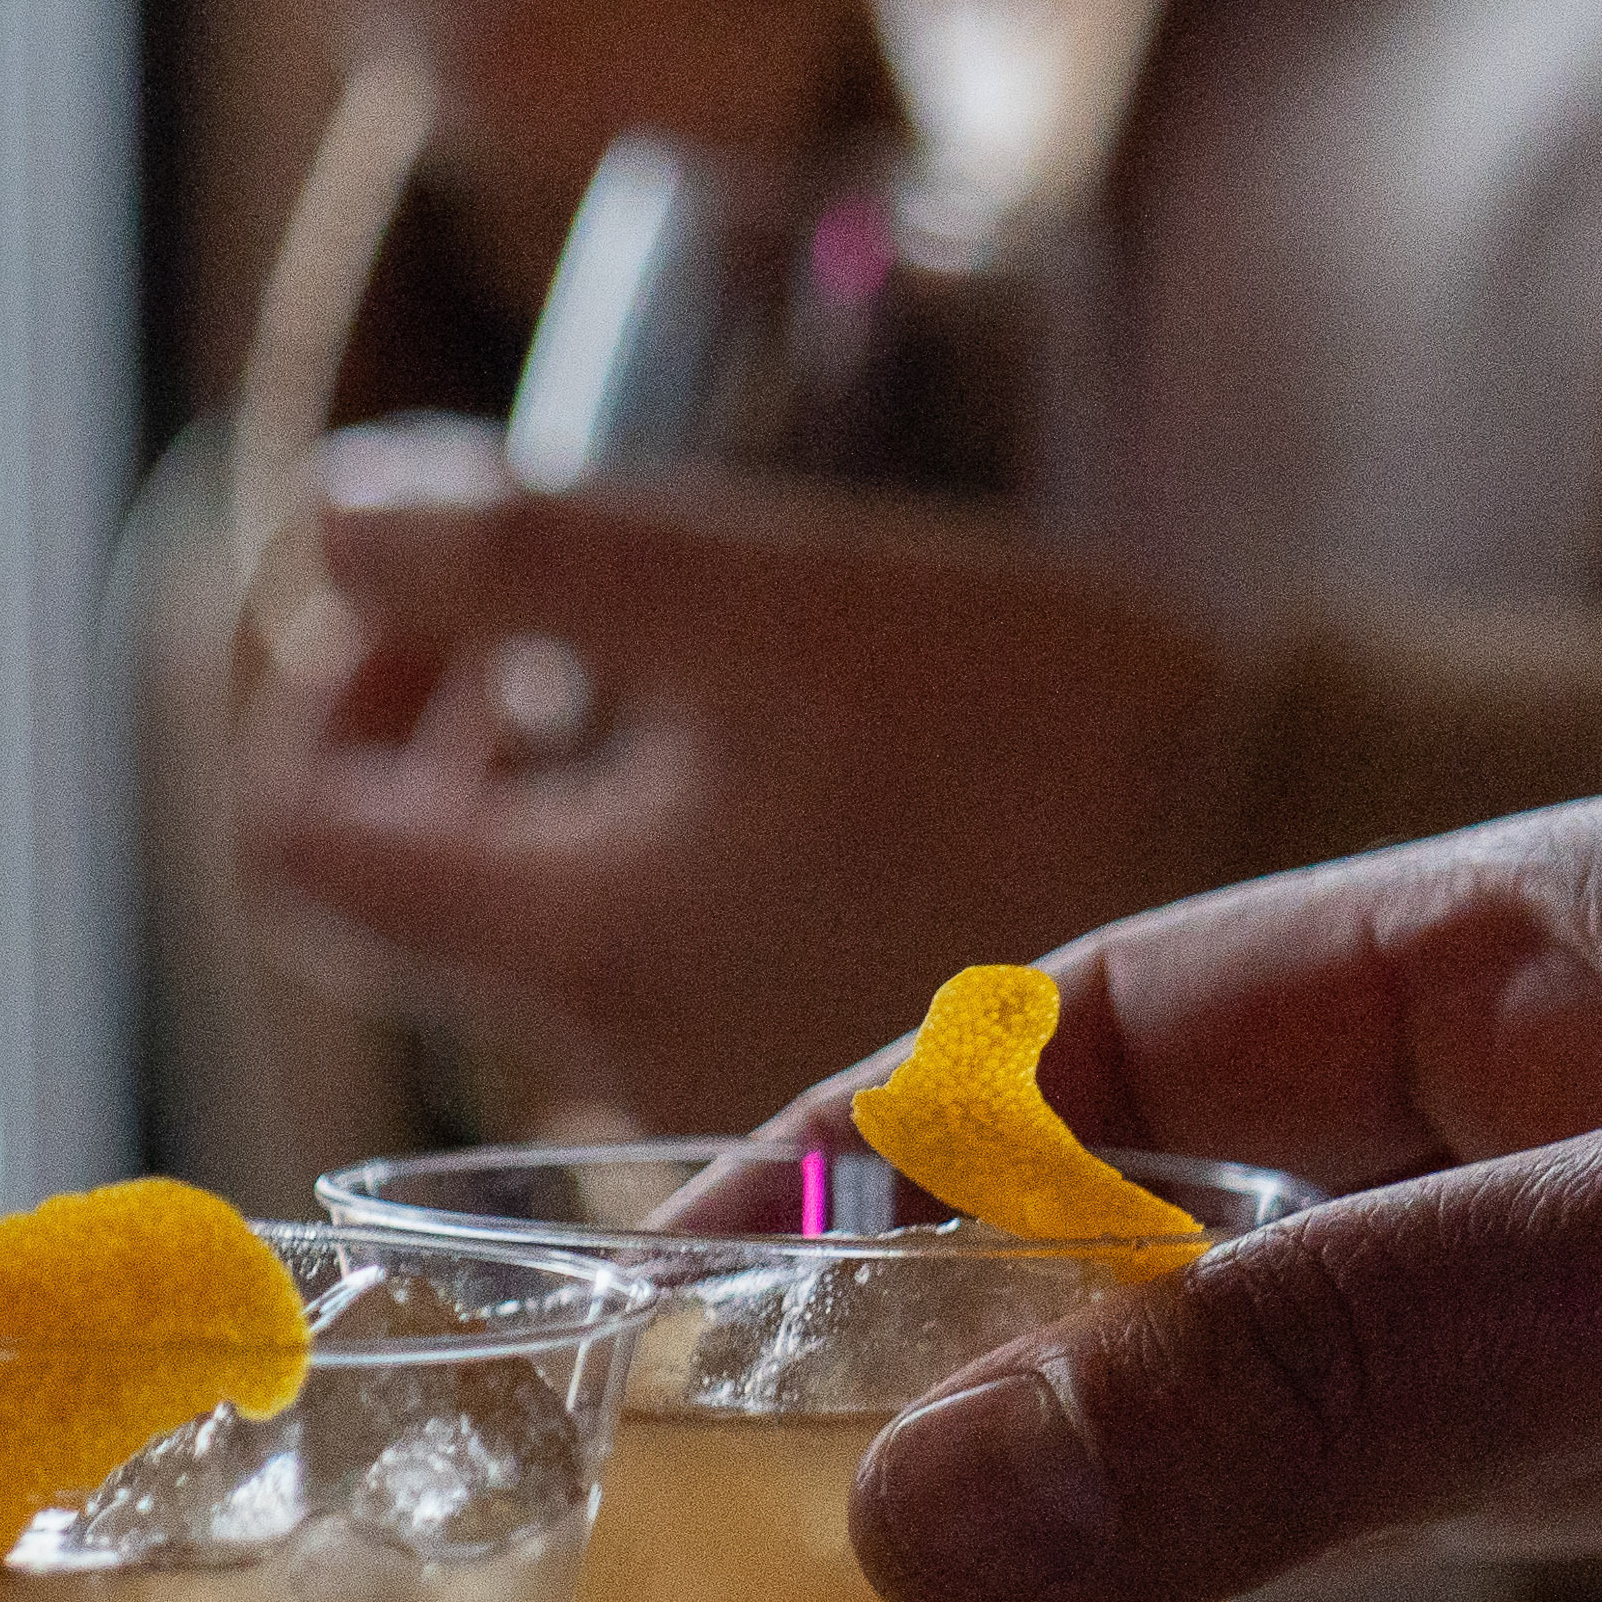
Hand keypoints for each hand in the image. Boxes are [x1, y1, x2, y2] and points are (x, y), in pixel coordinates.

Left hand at [236, 416, 1241, 1135]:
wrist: (1301, 866)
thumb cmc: (1036, 724)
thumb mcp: (770, 599)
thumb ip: (527, 556)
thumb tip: (330, 520)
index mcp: (575, 944)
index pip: (301, 840)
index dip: (319, 693)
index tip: (433, 596)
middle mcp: (615, 1055)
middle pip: (423, 892)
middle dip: (452, 726)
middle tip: (571, 613)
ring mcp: (725, 1080)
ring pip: (562, 922)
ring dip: (576, 783)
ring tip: (705, 668)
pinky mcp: (836, 1067)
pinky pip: (687, 960)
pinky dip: (685, 848)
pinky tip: (801, 762)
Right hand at [816, 758, 1601, 1601]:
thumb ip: (1345, 1373)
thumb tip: (940, 1517)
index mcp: (1587, 976)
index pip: (1158, 1042)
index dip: (921, 1155)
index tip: (704, 1297)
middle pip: (1274, 1270)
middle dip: (1051, 1393)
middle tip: (796, 1555)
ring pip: (1460, 1477)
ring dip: (1268, 1576)